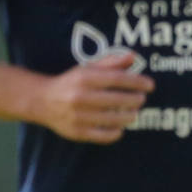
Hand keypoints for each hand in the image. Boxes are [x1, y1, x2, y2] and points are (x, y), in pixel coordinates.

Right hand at [38, 51, 153, 143]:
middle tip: (142, 99)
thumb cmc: (71, 82)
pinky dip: (116, 132)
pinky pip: (103, 135)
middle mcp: (80, 97)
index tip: (150, 85)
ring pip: (113, 119)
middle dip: (135, 100)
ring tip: (134, 112)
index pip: (117, 79)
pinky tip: (120, 126)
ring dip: (129, 116)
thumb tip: (133, 57)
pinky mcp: (77, 132)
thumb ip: (111, 62)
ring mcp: (78, 116)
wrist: (41, 101)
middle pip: (117, 100)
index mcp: (84, 78)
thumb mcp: (87, 68)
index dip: (137, 82)